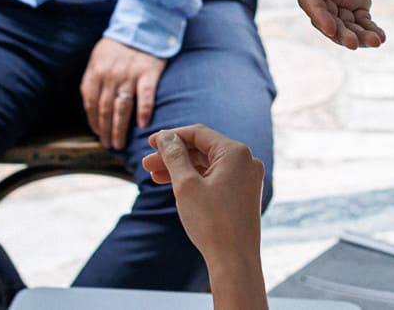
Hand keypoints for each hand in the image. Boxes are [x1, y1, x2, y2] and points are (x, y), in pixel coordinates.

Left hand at [80, 38, 166, 149]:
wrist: (143, 23)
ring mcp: (130, 74)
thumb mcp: (98, 57)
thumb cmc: (120, 44)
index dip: (93, 121)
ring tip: (120, 143)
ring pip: (121, 108)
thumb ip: (92, 79)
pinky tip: (142, 125)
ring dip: (119, 129)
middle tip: (109, 145)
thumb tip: (90, 104)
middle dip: (105, 131)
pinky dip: (143, 112)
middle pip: (105, 109)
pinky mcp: (149, 73)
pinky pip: (145, 97)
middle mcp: (111, 75)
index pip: (90, 103)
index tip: (97, 134)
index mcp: (96, 71)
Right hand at [143, 125, 265, 300]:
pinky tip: (174, 186)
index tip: (151, 143)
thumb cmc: (211, 222)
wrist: (234, 260)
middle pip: (202, 149)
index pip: (198, 133)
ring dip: (181, 169)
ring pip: (208, 165)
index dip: (172, 136)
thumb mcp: (186, 185)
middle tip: (147, 164)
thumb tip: (166, 137)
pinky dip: (195, 180)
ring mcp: (246, 178)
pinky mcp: (243, 193)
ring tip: (154, 177)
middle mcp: (246, 161)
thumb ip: (174, 156)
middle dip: (173, 155)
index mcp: (236, 152)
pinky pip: (216, 178)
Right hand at [297, 0, 389, 48]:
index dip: (317, 14)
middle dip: (338, 32)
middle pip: (325, 16)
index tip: (331, 28)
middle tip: (354, 43)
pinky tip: (380, 38)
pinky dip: (369, 30)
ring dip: (355, 36)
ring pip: (343, 23)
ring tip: (375, 42)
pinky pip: (361, 20)